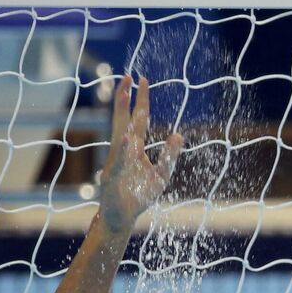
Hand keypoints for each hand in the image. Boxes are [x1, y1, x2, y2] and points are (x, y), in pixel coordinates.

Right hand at [98, 76, 183, 233]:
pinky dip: (124, 151)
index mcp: (134, 149)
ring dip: (122, 114)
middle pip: (125, 119)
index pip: (138, 120)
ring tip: (125, 95)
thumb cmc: (139, 195)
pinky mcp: (112, 177)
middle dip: (126, 98)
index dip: (141, 101)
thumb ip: (169, 155)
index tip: (143, 80)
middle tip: (128, 75)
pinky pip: (119, 162)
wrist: (122, 217)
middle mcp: (123, 151)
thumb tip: (179, 134)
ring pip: (119, 134)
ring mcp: (116, 162)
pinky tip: (127, 138)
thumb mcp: (162, 174)